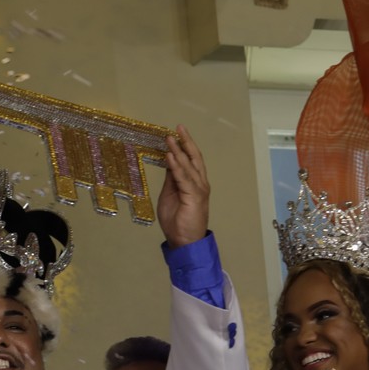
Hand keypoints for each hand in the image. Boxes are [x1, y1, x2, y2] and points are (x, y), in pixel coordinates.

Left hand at [156, 125, 209, 247]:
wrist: (185, 242)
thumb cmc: (178, 221)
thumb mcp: (170, 195)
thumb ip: (172, 179)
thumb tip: (168, 162)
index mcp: (194, 183)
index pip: (190, 160)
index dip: (183, 146)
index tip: (175, 134)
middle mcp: (199, 183)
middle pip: (194, 158)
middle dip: (186, 142)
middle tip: (179, 127)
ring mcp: (198, 189)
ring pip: (188, 165)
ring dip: (178, 151)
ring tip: (170, 138)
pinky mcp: (194, 197)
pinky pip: (183, 178)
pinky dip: (176, 166)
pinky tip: (170, 156)